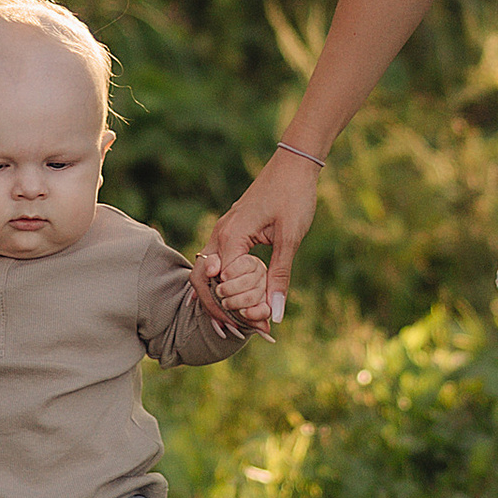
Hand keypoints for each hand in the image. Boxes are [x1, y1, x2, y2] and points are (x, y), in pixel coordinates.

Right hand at [193, 146, 322, 325]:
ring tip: (237, 323)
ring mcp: (223, 232)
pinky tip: (235, 299)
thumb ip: (280, 276)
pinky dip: (224, 283)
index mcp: (231, 236)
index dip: (237, 309)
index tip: (257, 329)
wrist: (294, 164)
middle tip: (237, 332)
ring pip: (207, 272)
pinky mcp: (232, 231)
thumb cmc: (293, 196)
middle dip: (217, 308)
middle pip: (202, 280)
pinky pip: (218, 262)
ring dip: (219, 298)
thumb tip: (275, 314)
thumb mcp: (290, 238)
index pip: (222, 284)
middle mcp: (220, 234)